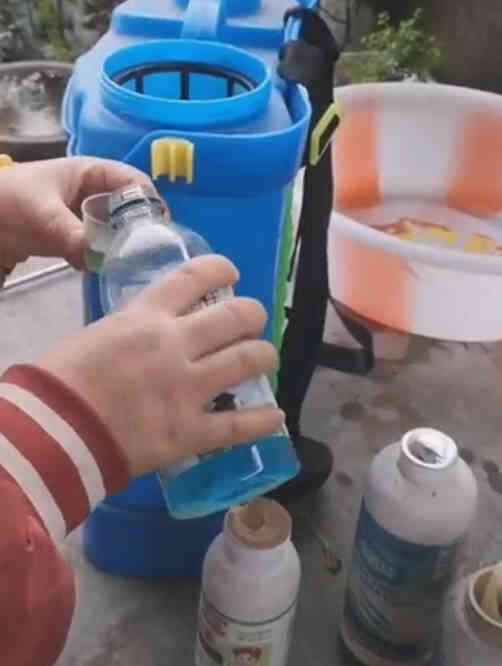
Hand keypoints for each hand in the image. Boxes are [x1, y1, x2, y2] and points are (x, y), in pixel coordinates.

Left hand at [0, 157, 152, 270]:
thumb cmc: (6, 201)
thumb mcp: (42, 215)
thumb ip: (73, 236)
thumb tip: (99, 261)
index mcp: (90, 172)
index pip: (133, 181)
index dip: (150, 201)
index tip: (160, 227)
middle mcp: (92, 193)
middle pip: (131, 207)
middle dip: (141, 228)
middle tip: (151, 251)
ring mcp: (84, 215)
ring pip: (117, 229)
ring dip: (124, 246)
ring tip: (133, 264)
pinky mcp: (74, 237)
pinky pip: (99, 246)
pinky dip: (104, 258)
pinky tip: (107, 271)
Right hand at [39, 255, 282, 477]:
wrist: (54, 432)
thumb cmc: (62, 381)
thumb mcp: (98, 335)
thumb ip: (134, 330)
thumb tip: (150, 335)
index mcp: (147, 317)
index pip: (195, 276)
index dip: (221, 269)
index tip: (233, 272)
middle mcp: (176, 344)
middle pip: (236, 316)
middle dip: (254, 315)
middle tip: (254, 322)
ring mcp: (188, 388)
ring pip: (248, 361)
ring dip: (265, 357)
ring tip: (267, 360)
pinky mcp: (191, 431)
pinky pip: (239, 425)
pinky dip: (263, 420)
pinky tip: (275, 416)